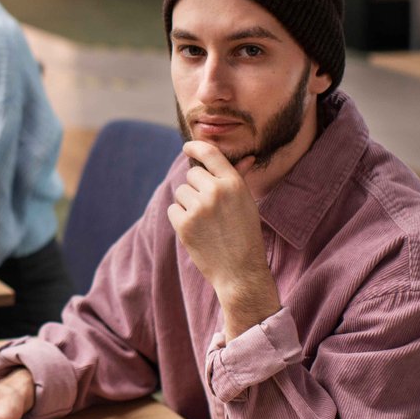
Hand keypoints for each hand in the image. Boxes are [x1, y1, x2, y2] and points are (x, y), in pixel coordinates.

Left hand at [168, 141, 279, 337]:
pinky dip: (180, 218)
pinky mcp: (184, 224)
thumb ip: (240, 177)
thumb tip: (247, 157)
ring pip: (180, 192)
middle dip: (196, 187)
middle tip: (209, 207)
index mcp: (234, 183)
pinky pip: (172, 209)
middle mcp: (216, 192)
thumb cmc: (246, 235)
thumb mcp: (246, 203)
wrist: (240, 271)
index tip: (188, 147)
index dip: (195, 147)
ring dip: (188, 204)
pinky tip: (197, 231)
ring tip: (205, 222)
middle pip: (191, 174)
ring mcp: (199, 208)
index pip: (210, 153)